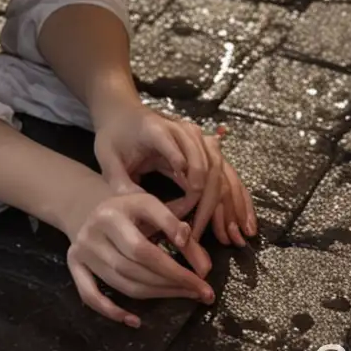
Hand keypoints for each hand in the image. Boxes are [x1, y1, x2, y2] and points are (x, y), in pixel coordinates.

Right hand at [60, 182, 214, 326]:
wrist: (88, 207)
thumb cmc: (129, 210)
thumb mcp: (153, 208)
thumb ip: (178, 230)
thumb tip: (203, 267)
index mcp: (116, 211)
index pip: (147, 246)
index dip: (177, 265)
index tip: (205, 274)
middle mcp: (95, 229)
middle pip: (135, 266)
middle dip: (172, 281)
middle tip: (200, 291)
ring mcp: (82, 249)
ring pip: (121, 282)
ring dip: (156, 294)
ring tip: (183, 296)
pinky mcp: (73, 264)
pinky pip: (90, 295)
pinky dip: (111, 311)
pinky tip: (134, 321)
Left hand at [92, 105, 257, 274]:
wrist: (124, 114)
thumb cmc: (114, 136)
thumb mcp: (107, 157)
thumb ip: (119, 182)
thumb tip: (138, 211)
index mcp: (158, 129)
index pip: (179, 148)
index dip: (187, 172)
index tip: (190, 202)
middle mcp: (184, 131)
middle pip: (207, 165)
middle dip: (208, 203)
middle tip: (204, 233)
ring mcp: (199, 140)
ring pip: (223, 173)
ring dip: (231, 206)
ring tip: (234, 236)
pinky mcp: (207, 151)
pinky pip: (228, 176)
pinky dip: (237, 200)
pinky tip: (244, 224)